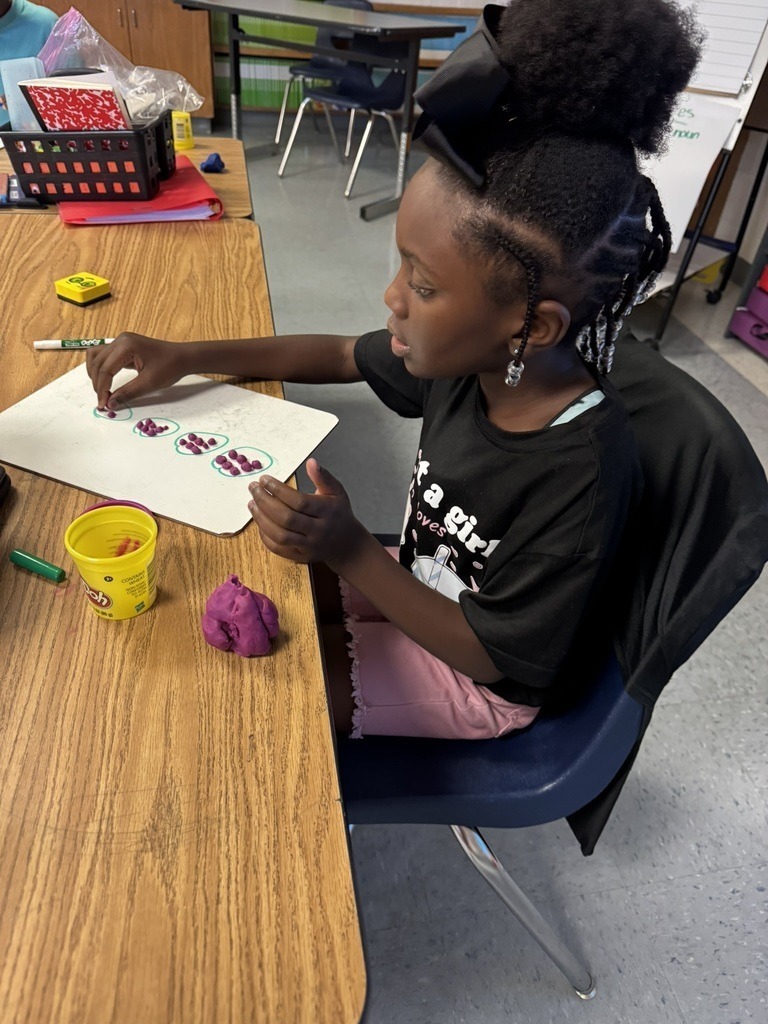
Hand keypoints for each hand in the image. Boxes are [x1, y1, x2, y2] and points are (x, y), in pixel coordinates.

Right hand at [86, 332, 188, 408]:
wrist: (183, 357)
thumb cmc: (170, 367)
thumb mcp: (149, 383)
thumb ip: (127, 393)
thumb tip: (110, 404)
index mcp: (126, 346)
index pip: (105, 370)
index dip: (102, 389)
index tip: (103, 404)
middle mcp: (120, 340)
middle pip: (97, 363)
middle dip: (98, 383)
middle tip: (104, 401)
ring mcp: (121, 341)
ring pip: (96, 357)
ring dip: (96, 374)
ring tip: (102, 391)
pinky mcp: (123, 346)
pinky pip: (104, 356)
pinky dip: (101, 368)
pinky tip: (106, 381)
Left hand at [248, 458, 364, 567]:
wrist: (347, 544)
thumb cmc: (339, 514)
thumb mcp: (337, 492)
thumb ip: (323, 477)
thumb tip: (311, 462)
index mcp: (328, 511)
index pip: (299, 501)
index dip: (279, 490)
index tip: (264, 480)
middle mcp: (319, 531)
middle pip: (287, 518)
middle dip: (265, 502)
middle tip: (253, 489)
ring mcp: (309, 546)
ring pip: (280, 535)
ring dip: (261, 519)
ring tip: (252, 504)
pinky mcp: (300, 557)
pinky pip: (278, 548)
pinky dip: (265, 535)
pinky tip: (259, 521)